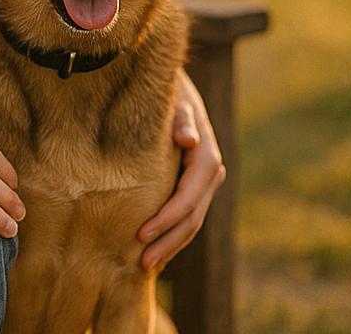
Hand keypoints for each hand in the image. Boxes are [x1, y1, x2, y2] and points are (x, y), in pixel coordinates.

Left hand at [137, 69, 225, 270]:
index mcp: (206, 156)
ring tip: (146, 264)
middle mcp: (210, 171)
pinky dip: (173, 233)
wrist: (173, 85)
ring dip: (171, 244)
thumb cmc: (168, 92)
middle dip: (168, 242)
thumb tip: (188, 140)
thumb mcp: (174, 100)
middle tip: (142, 263)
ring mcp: (204, 181)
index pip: (187, 197)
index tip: (141, 234)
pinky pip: (187, 214)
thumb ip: (181, 120)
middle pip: (192, 217)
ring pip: (192, 221)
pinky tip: (155, 249)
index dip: (166, 218)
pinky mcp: (193, 184)